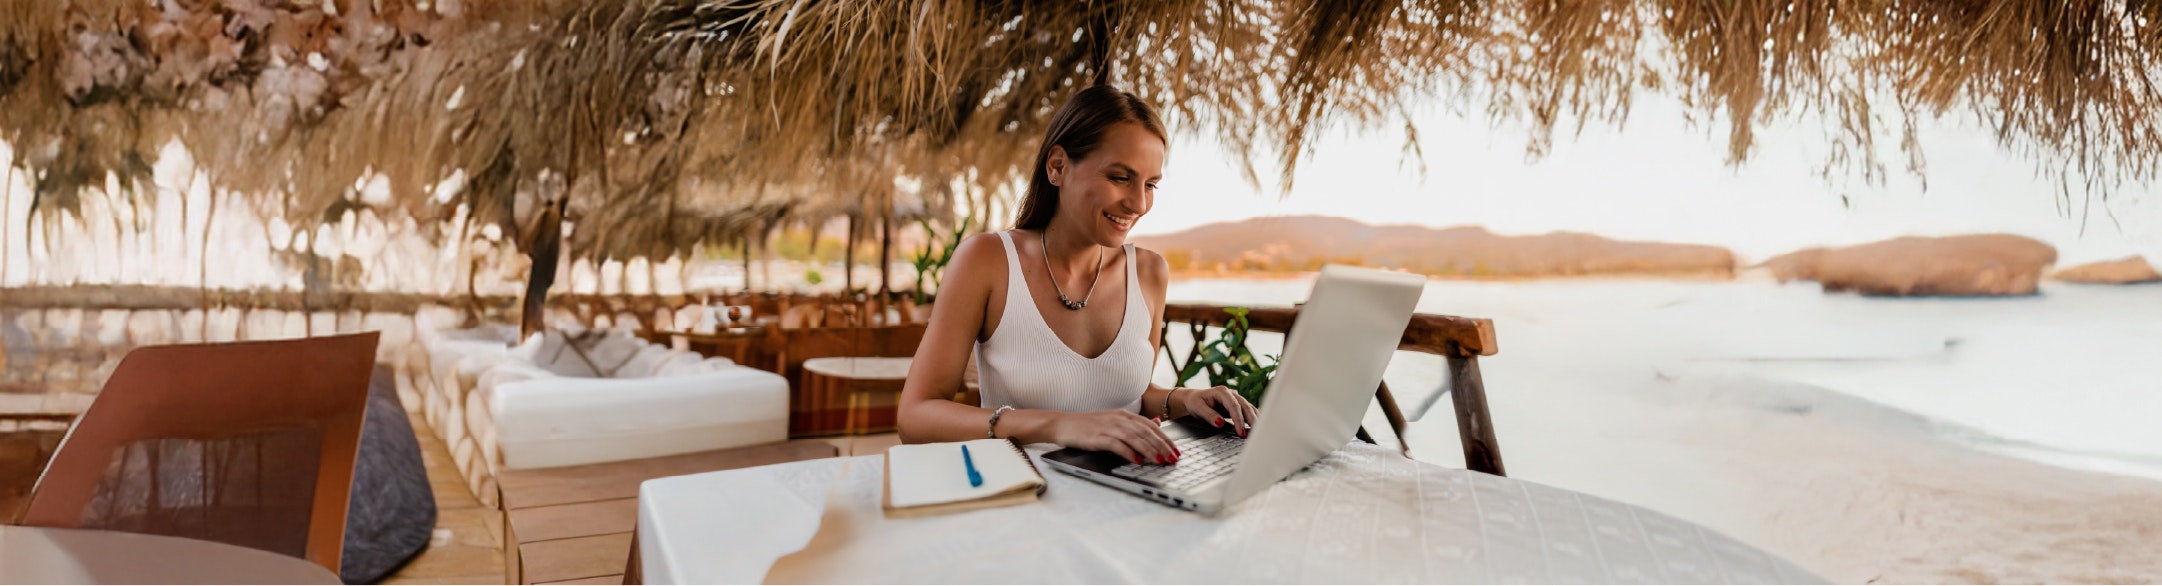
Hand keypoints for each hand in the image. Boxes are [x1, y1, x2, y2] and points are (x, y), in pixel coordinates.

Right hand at [1049, 409, 1179, 464]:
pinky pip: (1116, 445)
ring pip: (1134, 438)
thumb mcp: (1114, 421)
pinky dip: (1128, 453)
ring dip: (1149, 450)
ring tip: (1160, 461)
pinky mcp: (1097, 437)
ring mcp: (1107, 427)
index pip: (1151, 427)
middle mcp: (1118, 419)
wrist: (1062, 424)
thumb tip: (1157, 423)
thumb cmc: (1088, 425)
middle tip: (1173, 459)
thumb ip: (1135, 423)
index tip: (1176, 451)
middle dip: (1162, 447)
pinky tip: (1137, 461)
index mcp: (1124, 415)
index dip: (1165, 439)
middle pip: (1146, 432)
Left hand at [1179, 386, 1257, 437]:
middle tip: (1253, 435)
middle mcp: (1231, 393)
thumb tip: (1220, 423)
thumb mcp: (1198, 408)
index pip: (1234, 406)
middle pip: (1245, 406)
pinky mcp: (1237, 406)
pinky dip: (1253, 419)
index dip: (1238, 420)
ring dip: (1255, 420)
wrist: (1193, 398)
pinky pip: (1248, 411)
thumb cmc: (1195, 402)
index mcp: (1222, 391)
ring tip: (1259, 432)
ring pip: (1249, 408)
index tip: (1240, 432)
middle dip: (1251, 421)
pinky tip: (1257, 428)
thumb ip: (1209, 415)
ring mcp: (1236, 399)